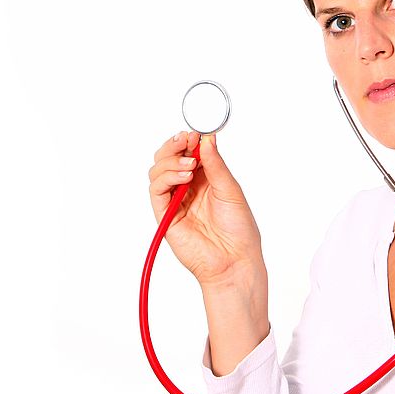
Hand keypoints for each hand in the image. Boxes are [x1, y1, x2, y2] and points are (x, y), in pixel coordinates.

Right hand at [148, 131, 264, 286]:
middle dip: (174, 146)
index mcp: (206, 179)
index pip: (188, 152)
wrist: (234, 259)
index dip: (188, 141)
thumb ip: (216, 165)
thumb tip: (207, 140)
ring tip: (189, 166)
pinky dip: (166, 178)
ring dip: (170, 161)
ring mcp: (175, 201)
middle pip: (168, 158)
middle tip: (186, 141)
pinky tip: (183, 177)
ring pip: (158, 171)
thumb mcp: (230, 189)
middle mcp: (188, 188)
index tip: (194, 134)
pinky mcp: (165, 215)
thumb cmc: (238, 229)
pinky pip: (156, 191)